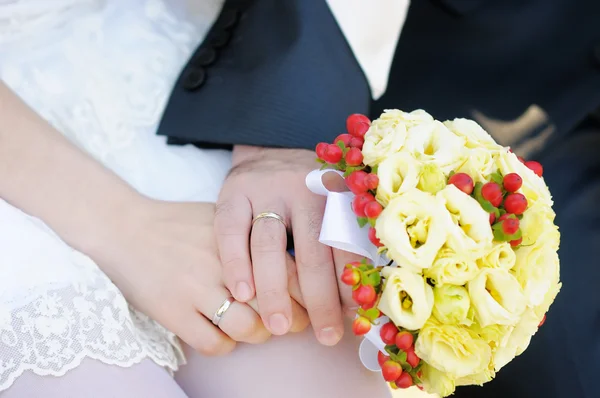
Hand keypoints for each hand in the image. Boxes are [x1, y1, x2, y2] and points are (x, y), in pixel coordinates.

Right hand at [90, 199, 308, 355]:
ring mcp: (197, 288)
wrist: (123, 228)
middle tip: (292, 322)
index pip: (289, 268)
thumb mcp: (220, 216)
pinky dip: (226, 345)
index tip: (312, 300)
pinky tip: (224, 334)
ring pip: (248, 327)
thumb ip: (252, 233)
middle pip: (275, 302)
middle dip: (291, 319)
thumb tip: (293, 254)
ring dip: (260, 334)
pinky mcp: (173, 312)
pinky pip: (214, 343)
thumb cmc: (177, 223)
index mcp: (238, 237)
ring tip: (259, 328)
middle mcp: (222, 262)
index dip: (307, 291)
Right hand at [214, 146, 360, 345]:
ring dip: (275, 290)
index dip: (352, 283)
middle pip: (312, 249)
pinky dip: (236, 263)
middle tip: (325, 336)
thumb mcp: (333, 205)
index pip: (347, 245)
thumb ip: (345, 243)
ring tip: (279, 327)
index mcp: (336, 192)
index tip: (356, 318)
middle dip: (320, 298)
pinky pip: (231, 231)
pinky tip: (241, 294)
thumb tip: (360, 303)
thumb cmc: (309, 193)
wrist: (269, 152)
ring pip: (270, 244)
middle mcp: (303, 188)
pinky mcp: (233, 192)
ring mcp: (264, 188)